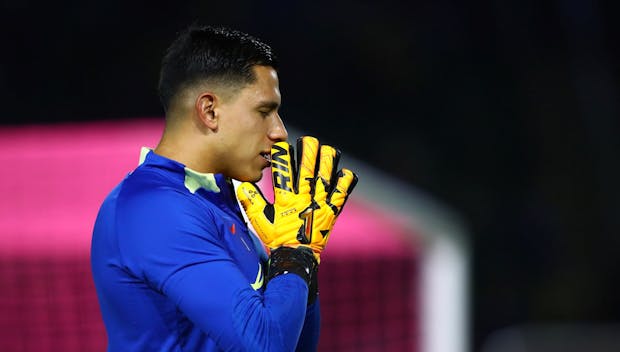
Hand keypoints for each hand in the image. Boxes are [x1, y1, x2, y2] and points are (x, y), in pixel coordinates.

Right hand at [237, 136, 357, 262]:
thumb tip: (242, 185)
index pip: (283, 172)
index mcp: (286, 200)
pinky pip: (340, 195)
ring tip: (329, 149)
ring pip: (325, 178)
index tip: (281, 144)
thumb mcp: (260, 222)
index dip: (282, 156)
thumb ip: (252, 203)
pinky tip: (346, 172)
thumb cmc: (277, 239)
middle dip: (308, 152)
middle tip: (309, 140)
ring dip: (328, 163)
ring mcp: (319, 205)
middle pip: (307, 170)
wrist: (296, 257)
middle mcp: (304, 199)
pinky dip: (344, 184)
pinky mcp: (331, 213)